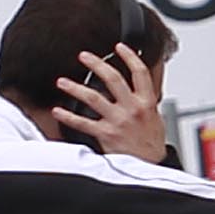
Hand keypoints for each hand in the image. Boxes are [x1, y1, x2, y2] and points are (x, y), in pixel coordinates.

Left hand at [49, 46, 165, 159]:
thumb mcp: (156, 117)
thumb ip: (145, 101)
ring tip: (62, 82)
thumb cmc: (151, 144)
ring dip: (75, 88)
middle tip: (84, 56)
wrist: (150, 166)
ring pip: (94, 98)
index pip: (140, 73)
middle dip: (97, 64)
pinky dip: (68, 116)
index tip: (119, 47)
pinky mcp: (106, 134)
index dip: (130, 56)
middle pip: (113, 79)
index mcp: (147, 102)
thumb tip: (138, 88)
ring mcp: (118, 120)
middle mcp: (132, 108)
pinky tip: (57, 110)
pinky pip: (82, 123)